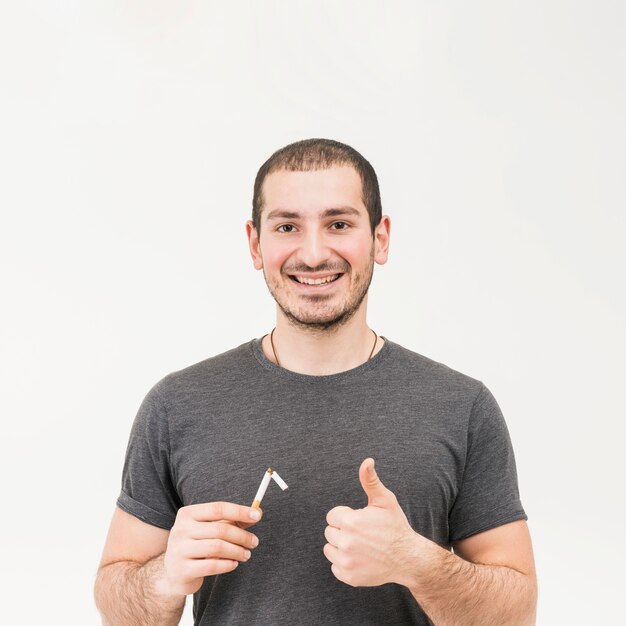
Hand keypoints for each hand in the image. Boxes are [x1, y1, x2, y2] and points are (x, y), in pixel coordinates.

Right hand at [164, 502, 262, 594]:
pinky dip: (228, 564)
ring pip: (217, 547)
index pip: (218, 508)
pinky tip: (234, 564)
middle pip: (220, 529)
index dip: (239, 511)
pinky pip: (212, 565)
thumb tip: (256, 513)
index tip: (258, 515)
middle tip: (254, 542)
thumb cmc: (197, 545)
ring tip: (246, 554)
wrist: (174, 572)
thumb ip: (232, 521)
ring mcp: (179, 550)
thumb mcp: (210, 529)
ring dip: (237, 551)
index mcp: (187, 514)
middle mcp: (180, 529)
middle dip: (242, 535)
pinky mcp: (182, 570)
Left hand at [323, 458, 419, 587]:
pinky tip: (360, 558)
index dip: (346, 516)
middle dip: (343, 530)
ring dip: (341, 546)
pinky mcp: (349, 577)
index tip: (360, 520)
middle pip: (330, 532)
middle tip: (362, 533)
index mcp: (351, 522)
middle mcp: (346, 543)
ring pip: (330, 549)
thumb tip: (367, 461)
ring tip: (360, 545)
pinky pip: (335, 567)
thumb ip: (370, 480)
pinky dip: (344, 563)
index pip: (332, 515)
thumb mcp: (385, 500)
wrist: (408, 558)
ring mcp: (347, 562)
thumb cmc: (395, 526)